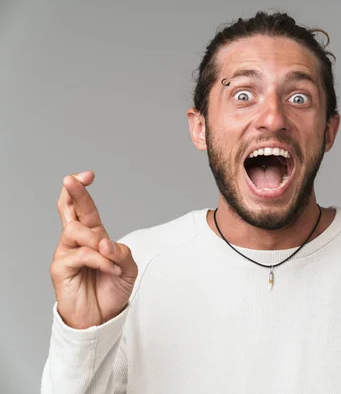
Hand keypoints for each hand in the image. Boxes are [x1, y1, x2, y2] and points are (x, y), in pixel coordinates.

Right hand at [50, 171, 137, 328]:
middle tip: (72, 180)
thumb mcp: (128, 268)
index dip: (82, 190)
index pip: (84, 208)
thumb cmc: (112, 289)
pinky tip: (109, 270)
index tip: (87, 174)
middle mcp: (77, 241)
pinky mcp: (60, 269)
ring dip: (98, 242)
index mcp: (93, 236)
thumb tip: (105, 243)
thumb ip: (121, 253)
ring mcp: (67, 253)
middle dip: (72, 193)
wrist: (102, 317)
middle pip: (69, 210)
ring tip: (112, 261)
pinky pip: (81, 254)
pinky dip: (100, 260)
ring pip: (76, 231)